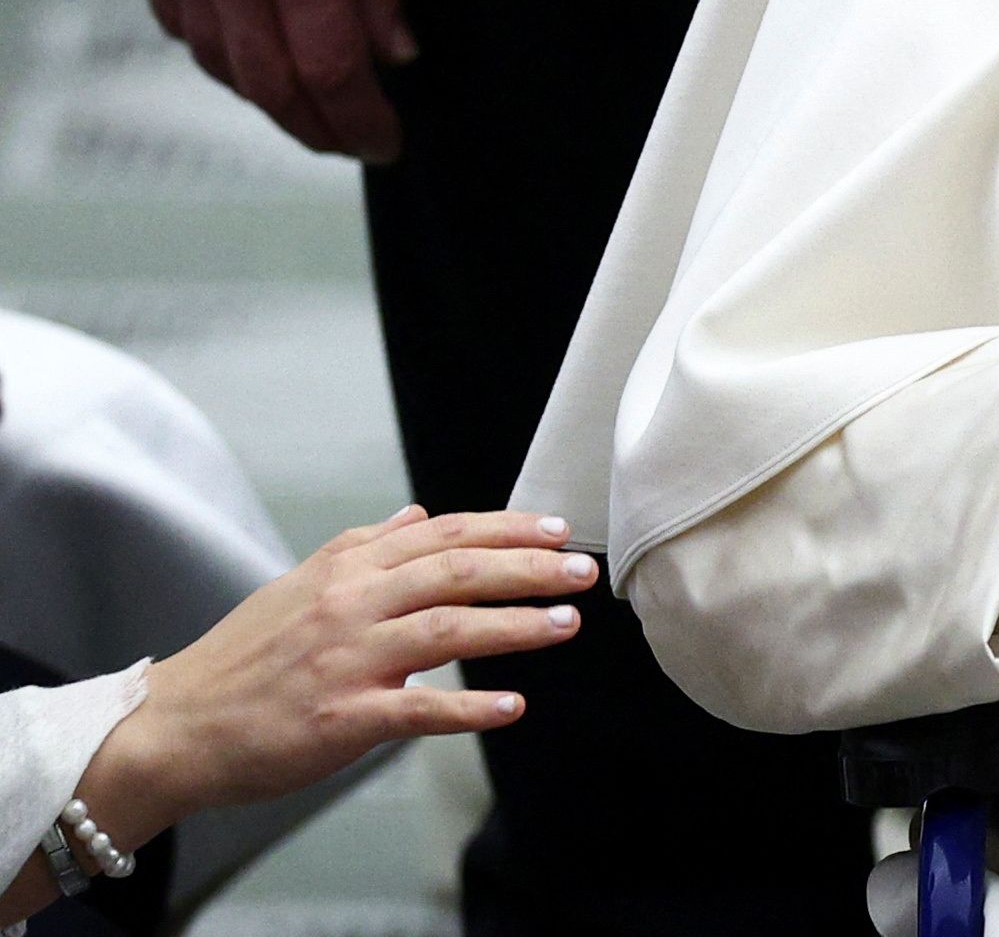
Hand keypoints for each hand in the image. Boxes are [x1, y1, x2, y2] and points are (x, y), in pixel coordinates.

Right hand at [80, 508, 590, 844]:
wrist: (174, 726)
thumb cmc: (242, 658)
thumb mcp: (298, 584)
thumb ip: (364, 547)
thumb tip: (417, 513)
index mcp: (344, 569)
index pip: (443, 535)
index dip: (507, 528)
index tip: (558, 529)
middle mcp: (349, 605)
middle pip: (457, 572)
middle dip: (529, 567)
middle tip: (583, 569)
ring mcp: (346, 661)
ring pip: (447, 629)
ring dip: (516, 626)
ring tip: (567, 624)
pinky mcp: (340, 718)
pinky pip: (417, 709)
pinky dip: (468, 707)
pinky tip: (512, 706)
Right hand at [129, 0, 412, 161]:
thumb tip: (395, 53)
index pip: (332, 70)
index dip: (362, 120)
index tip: (387, 141)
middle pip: (269, 86)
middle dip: (316, 127)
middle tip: (351, 140)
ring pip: (219, 64)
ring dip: (267, 96)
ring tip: (311, 105)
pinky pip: (181, 25)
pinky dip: (221, 52)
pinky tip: (254, 51)